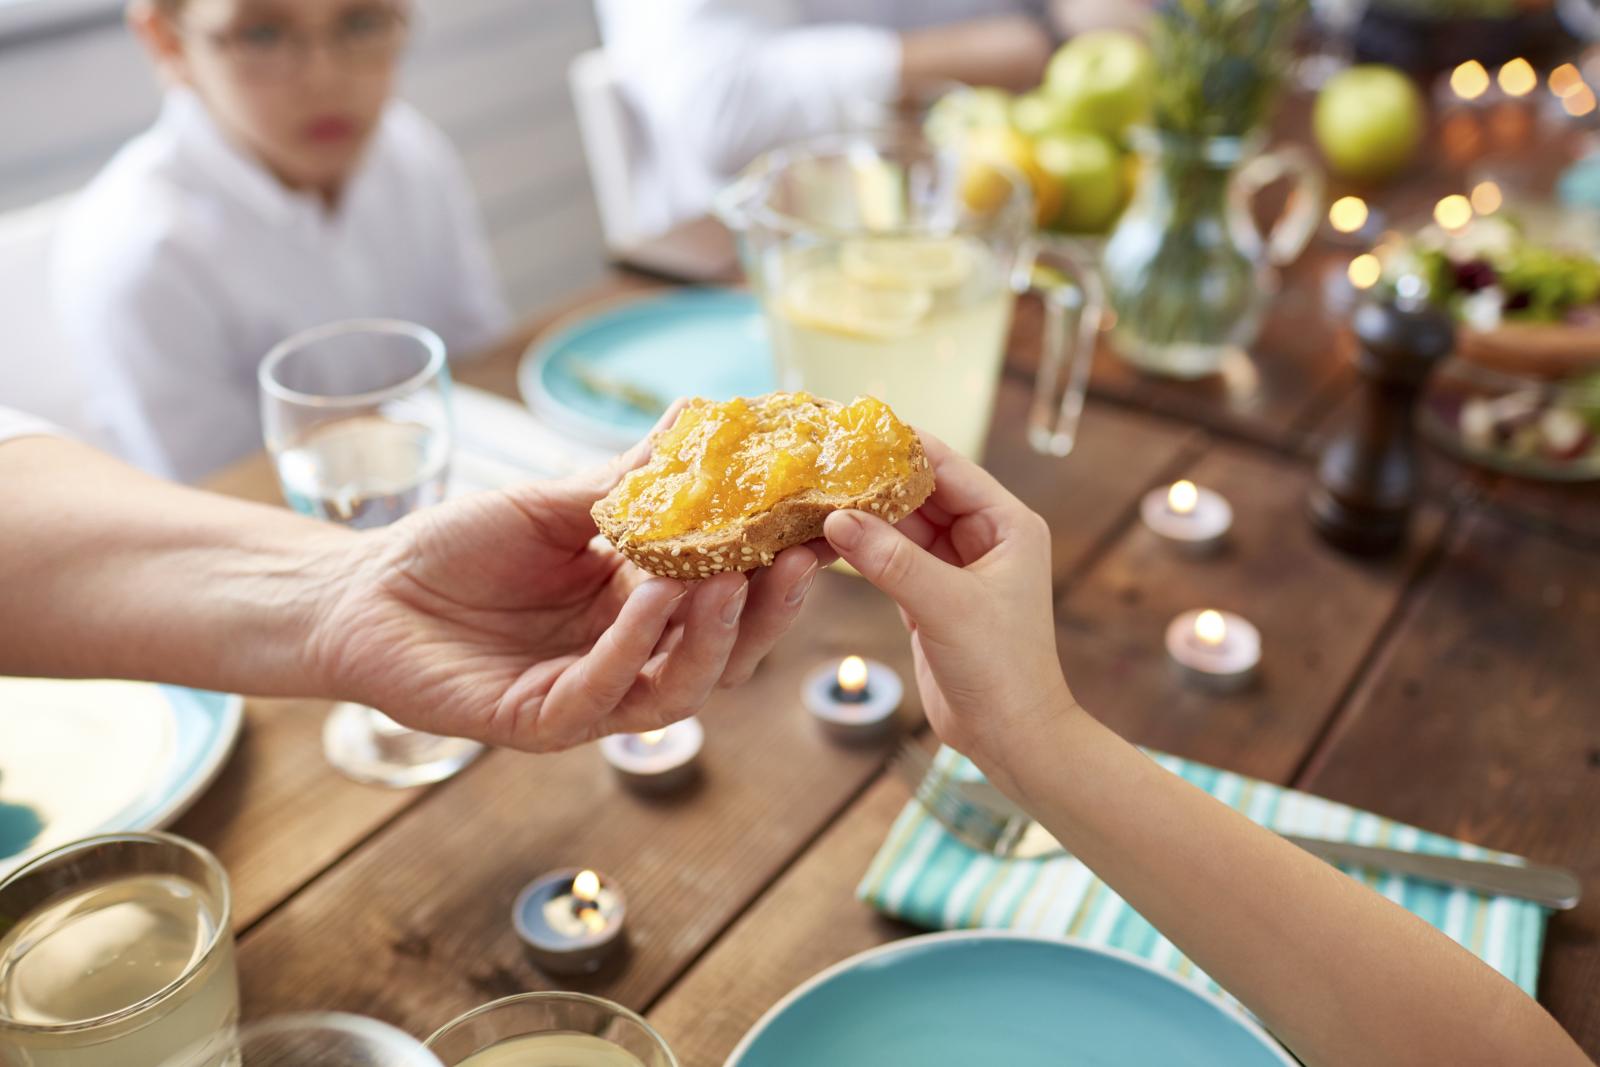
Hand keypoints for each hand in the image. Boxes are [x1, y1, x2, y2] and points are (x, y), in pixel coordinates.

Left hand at [307, 441, 821, 752]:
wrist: (363, 591)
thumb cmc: (456, 548)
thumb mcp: (554, 504)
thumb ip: (627, 482)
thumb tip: (698, 419)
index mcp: (641, 606)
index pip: (730, 596)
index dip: (777, 566)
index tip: (820, 521)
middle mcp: (628, 658)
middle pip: (725, 653)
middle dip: (768, 611)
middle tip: (798, 559)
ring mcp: (589, 696)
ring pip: (680, 686)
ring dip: (713, 634)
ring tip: (732, 576)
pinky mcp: (541, 722)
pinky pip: (604, 692)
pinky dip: (635, 644)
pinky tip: (653, 595)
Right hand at [821, 434, 1072, 760]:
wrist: (1010, 737)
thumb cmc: (1001, 669)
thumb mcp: (946, 606)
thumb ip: (892, 561)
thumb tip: (837, 518)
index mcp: (1007, 524)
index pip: (948, 467)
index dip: (901, 446)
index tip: (851, 428)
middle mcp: (983, 538)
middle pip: (920, 491)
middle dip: (873, 479)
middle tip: (818, 460)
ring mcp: (955, 567)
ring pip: (900, 525)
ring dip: (862, 515)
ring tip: (812, 493)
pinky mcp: (929, 595)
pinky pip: (890, 558)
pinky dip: (861, 549)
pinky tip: (823, 536)